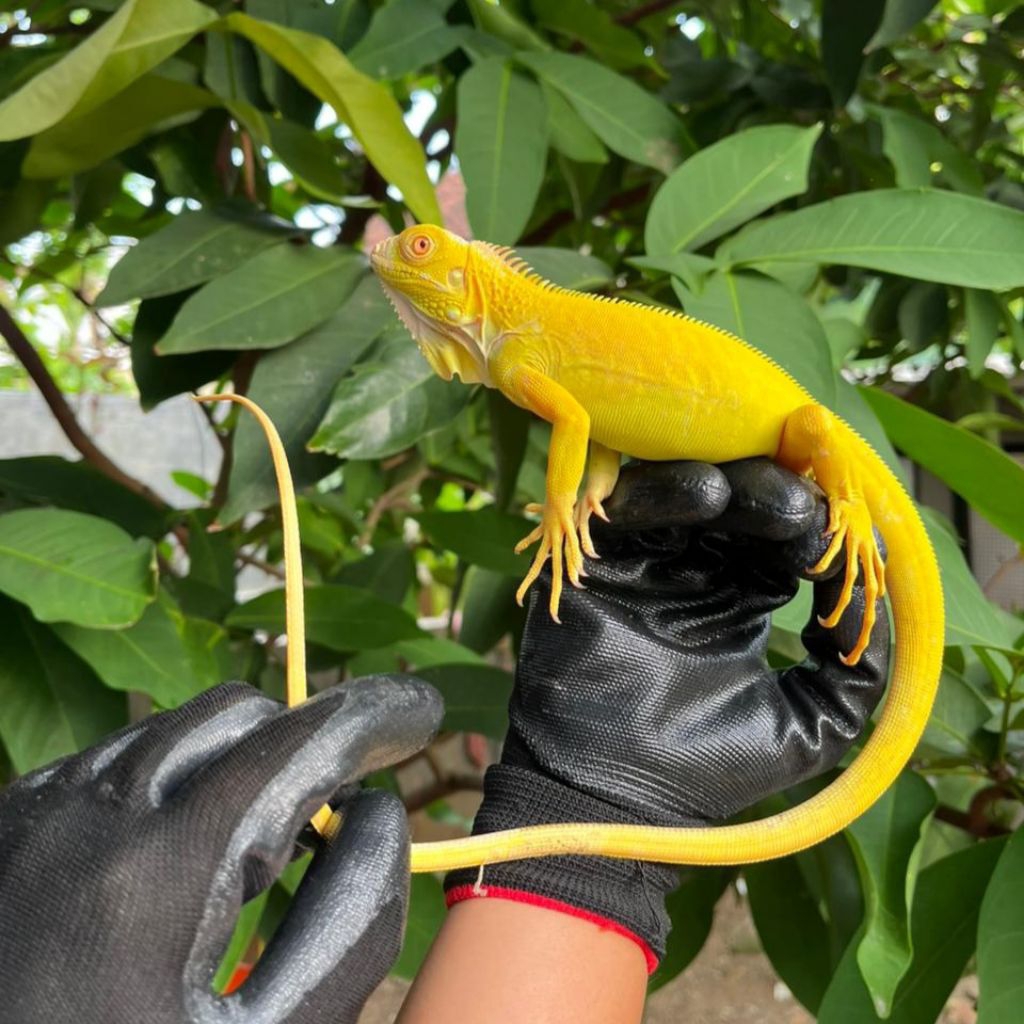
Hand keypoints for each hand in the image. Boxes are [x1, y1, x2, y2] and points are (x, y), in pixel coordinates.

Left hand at [0, 677, 441, 1023]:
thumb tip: (379, 815)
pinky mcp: (7, 824)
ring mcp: (33, 815)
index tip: (422, 713)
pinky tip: (186, 851)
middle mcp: (83, 819)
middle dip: (307, 741)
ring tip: (264, 841)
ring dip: (242, 759)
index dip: (376, 716)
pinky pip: (118, 759)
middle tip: (345, 799)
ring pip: (175, 730)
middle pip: (238, 717)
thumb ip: (345, 926)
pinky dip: (176, 779)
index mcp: (153, 877)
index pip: (298, 746)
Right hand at [447, 458, 888, 964]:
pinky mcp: (595, 562)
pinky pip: (627, 510)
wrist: (613, 798)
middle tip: (801, 509)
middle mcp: (695, 569)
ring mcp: (645, 560)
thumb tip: (872, 601)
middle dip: (775, 496)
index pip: (784, 538)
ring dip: (727, 484)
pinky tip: (703, 497)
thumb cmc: (705, 769)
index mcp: (743, 598)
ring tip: (760, 500)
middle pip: (738, 503)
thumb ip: (855, 672)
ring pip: (684, 492)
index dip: (814, 529)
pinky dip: (663, 493)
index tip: (838, 537)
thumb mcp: (807, 726)